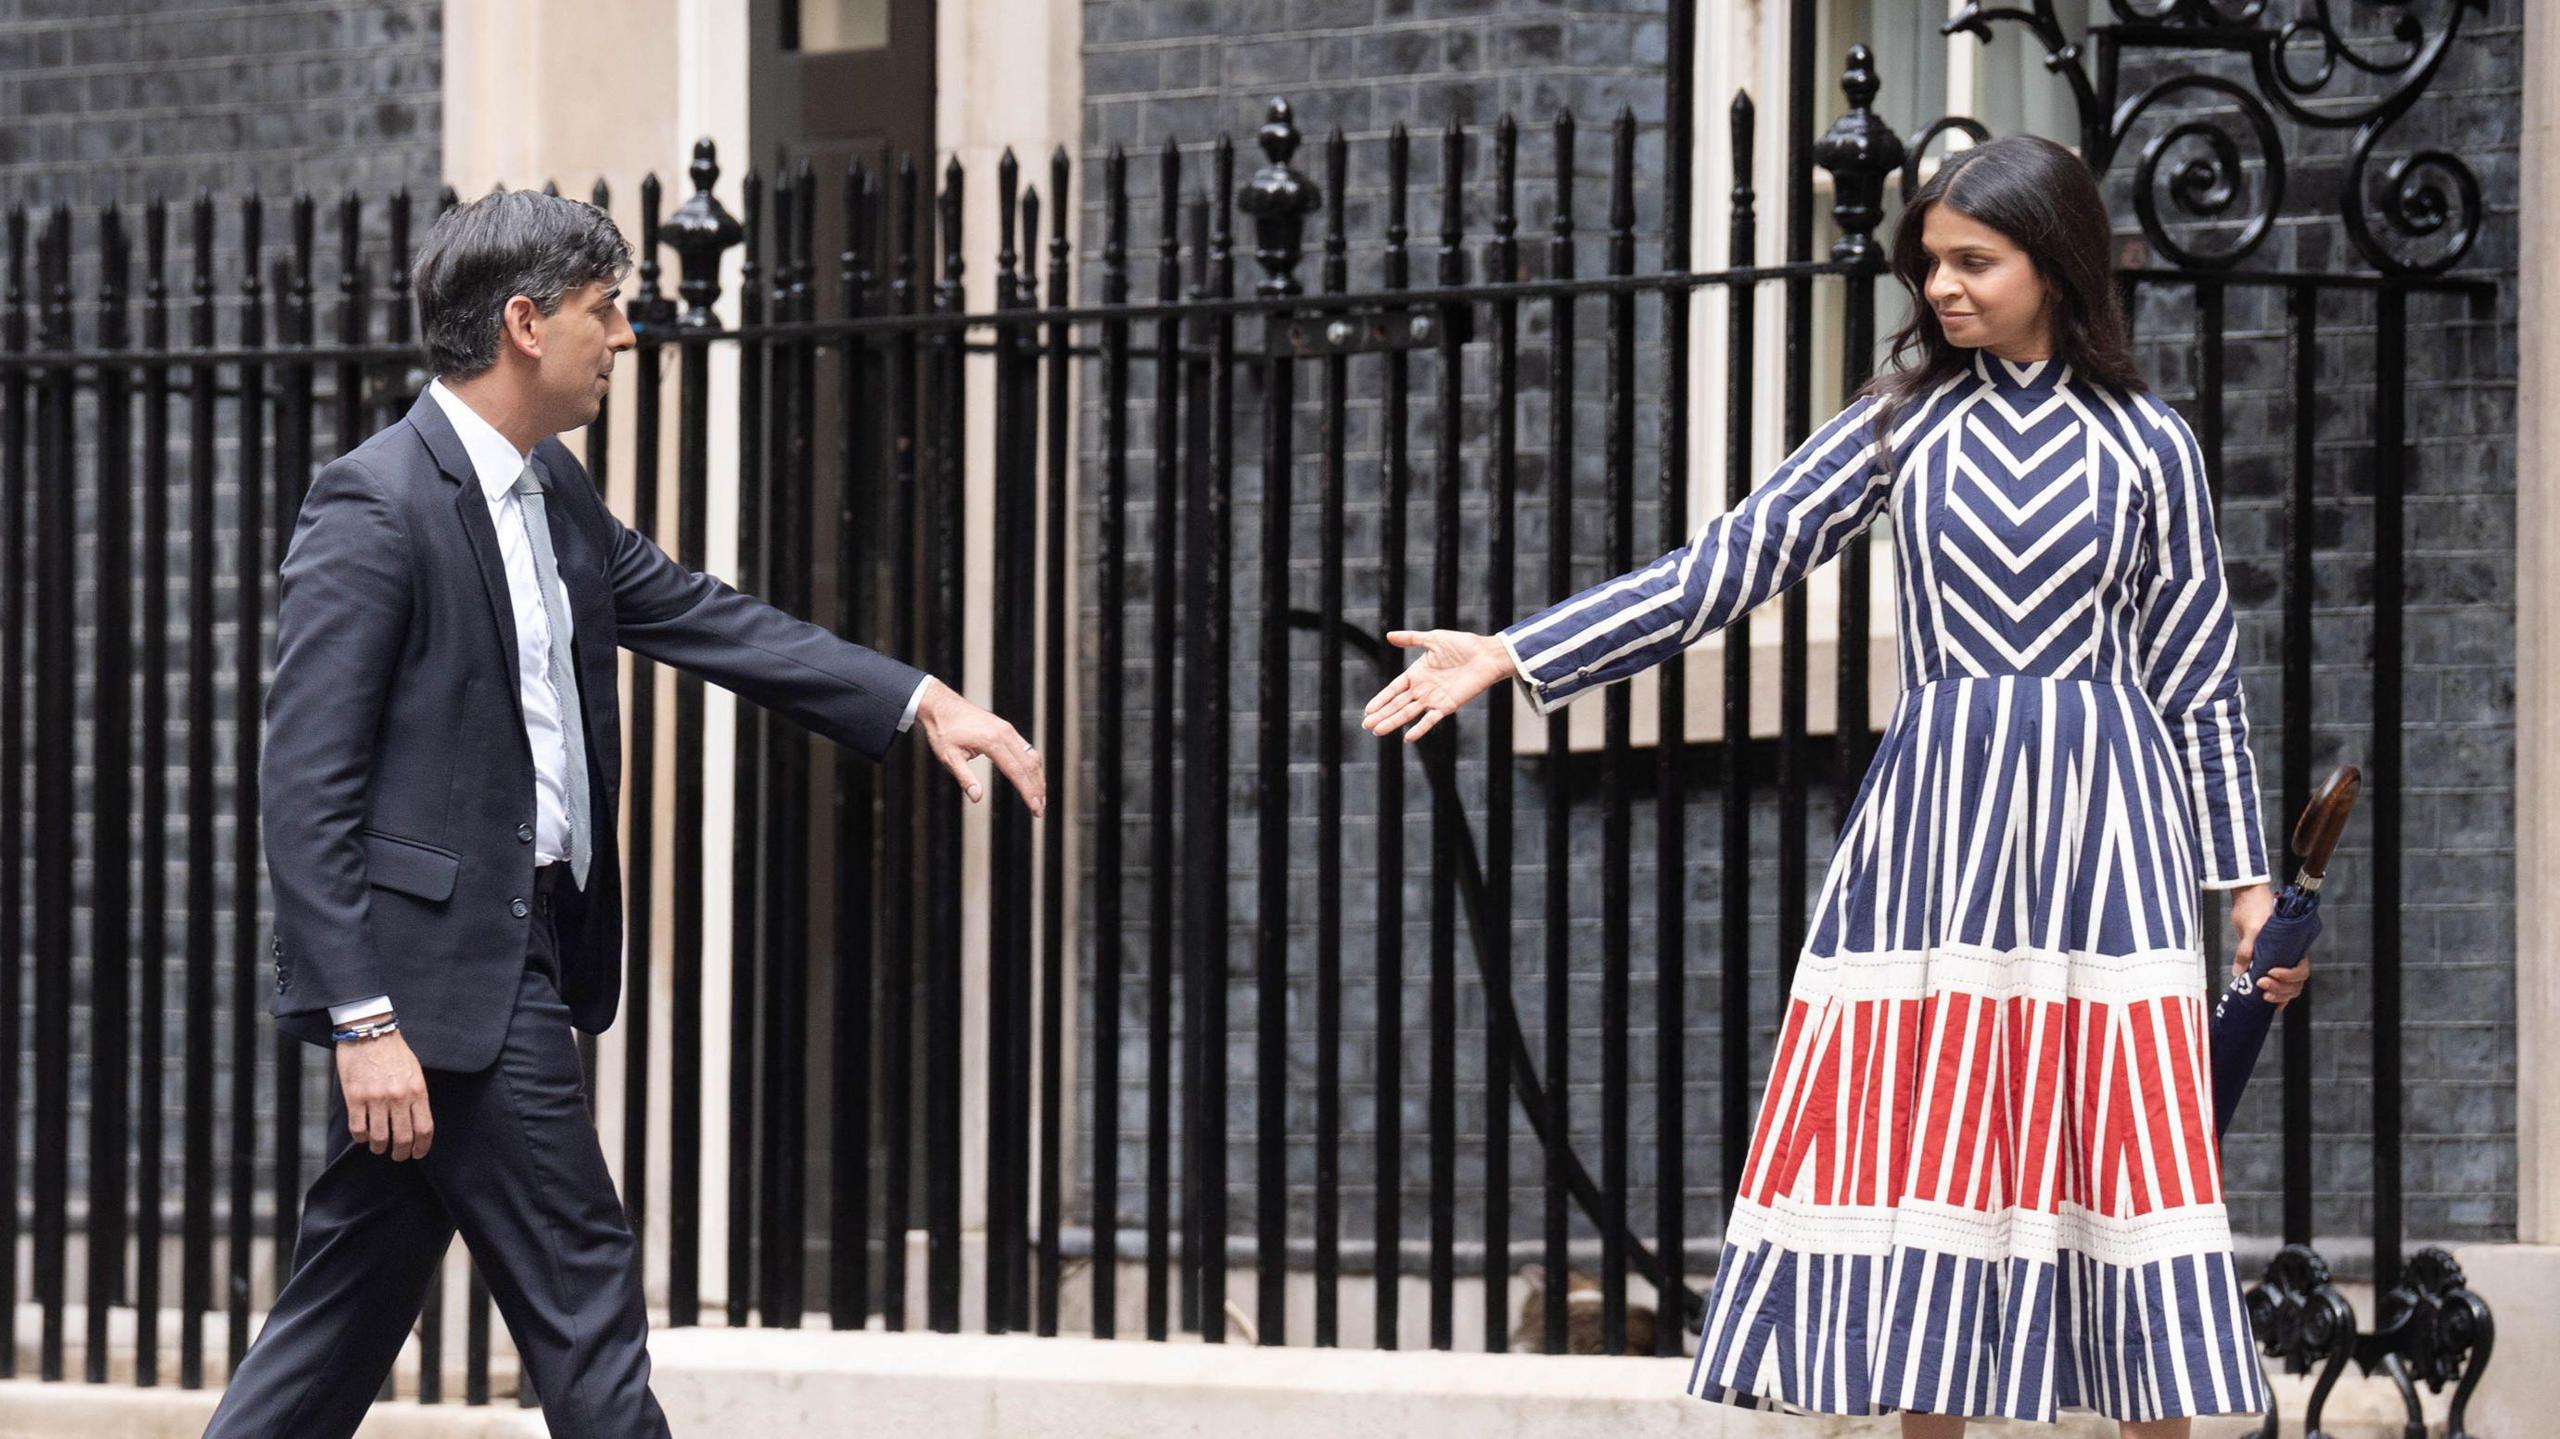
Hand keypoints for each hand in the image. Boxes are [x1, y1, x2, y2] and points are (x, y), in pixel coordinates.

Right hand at [337, 1023, 433, 1161]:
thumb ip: (416, 1096)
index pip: (424, 1128)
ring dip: (379, 1148)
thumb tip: (415, 1121)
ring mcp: (376, 1098)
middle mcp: (398, 1097)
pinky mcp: (355, 1098)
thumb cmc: (393, 1052)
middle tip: (397, 1155)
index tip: (417, 1153)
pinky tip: (363, 1136)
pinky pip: (358, 1129)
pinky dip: (361, 1138)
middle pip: (403, 1138)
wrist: (369, 1032)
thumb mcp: (415, 1072)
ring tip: (379, 1147)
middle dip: (400, 1153)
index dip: (422, 1147)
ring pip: (379, 1138)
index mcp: (417, 1091)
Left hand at [915, 677, 1047, 817]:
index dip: (1028, 792)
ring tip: (1041, 797)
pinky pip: (1026, 748)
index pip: (1017, 771)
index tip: (1035, 809)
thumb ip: (965, 778)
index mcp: (992, 741)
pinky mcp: (1007, 729)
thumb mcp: (949, 757)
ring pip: (1032, 756)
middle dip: (1037, 789)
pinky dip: (1033, 765)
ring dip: (1038, 778)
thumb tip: (977, 798)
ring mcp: (1008, 730)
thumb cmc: (943, 731)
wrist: (942, 705)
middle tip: (1040, 810)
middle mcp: (1005, 734)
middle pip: (1029, 765)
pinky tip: (1033, 778)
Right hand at [1360, 629, 1516, 743]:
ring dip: (1393, 722)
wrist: (1487, 655)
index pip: (1393, 689)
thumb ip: (1412, 639)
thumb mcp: (1434, 639)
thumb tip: (1388, 636)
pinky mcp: (1447, 706)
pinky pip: (1431, 719)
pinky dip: (1420, 729)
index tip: (1367, 710)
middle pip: (1397, 704)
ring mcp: (1434, 699)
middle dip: (1381, 714)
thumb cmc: (1463, 645)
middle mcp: (1422, 689)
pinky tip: (1407, 737)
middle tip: (1366, 726)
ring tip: (1378, 731)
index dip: (1380, 699)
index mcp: (1417, 674)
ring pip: (1408, 713)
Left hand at [2228, 882, 2306, 1008]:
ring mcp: (2281, 960)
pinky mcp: (2269, 963)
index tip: (2271, 973)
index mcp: (2291, 946)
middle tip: (2261, 984)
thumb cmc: (2252, 908)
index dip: (2289, 976)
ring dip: (2280, 994)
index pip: (2300, 968)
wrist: (2246, 897)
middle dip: (2282, 988)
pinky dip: (2279, 997)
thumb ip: (2246, 950)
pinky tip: (2271, 1005)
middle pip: (2297, 981)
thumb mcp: (2250, 929)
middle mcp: (2290, 955)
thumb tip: (2239, 973)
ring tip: (2263, 996)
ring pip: (2290, 986)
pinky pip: (2280, 985)